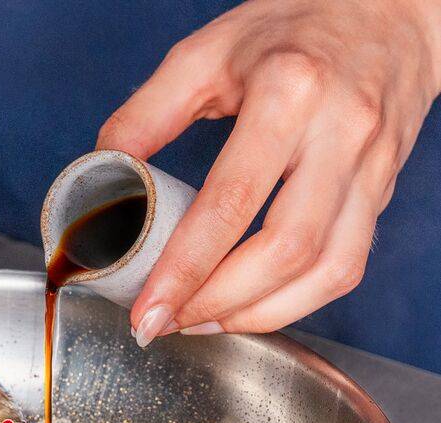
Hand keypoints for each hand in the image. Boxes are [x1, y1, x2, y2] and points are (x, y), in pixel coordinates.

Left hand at [97, 0, 440, 343]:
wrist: (390, 11)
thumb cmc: (291, 30)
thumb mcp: (206, 52)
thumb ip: (146, 113)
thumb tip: (102, 175)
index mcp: (289, 92)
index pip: (229, 203)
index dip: (184, 269)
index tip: (147, 310)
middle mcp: (340, 133)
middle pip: (283, 251)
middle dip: (216, 303)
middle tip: (166, 323)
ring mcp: (371, 168)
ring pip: (324, 272)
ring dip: (255, 314)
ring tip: (200, 323)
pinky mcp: (383, 194)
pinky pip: (345, 269)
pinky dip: (293, 304)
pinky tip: (248, 308)